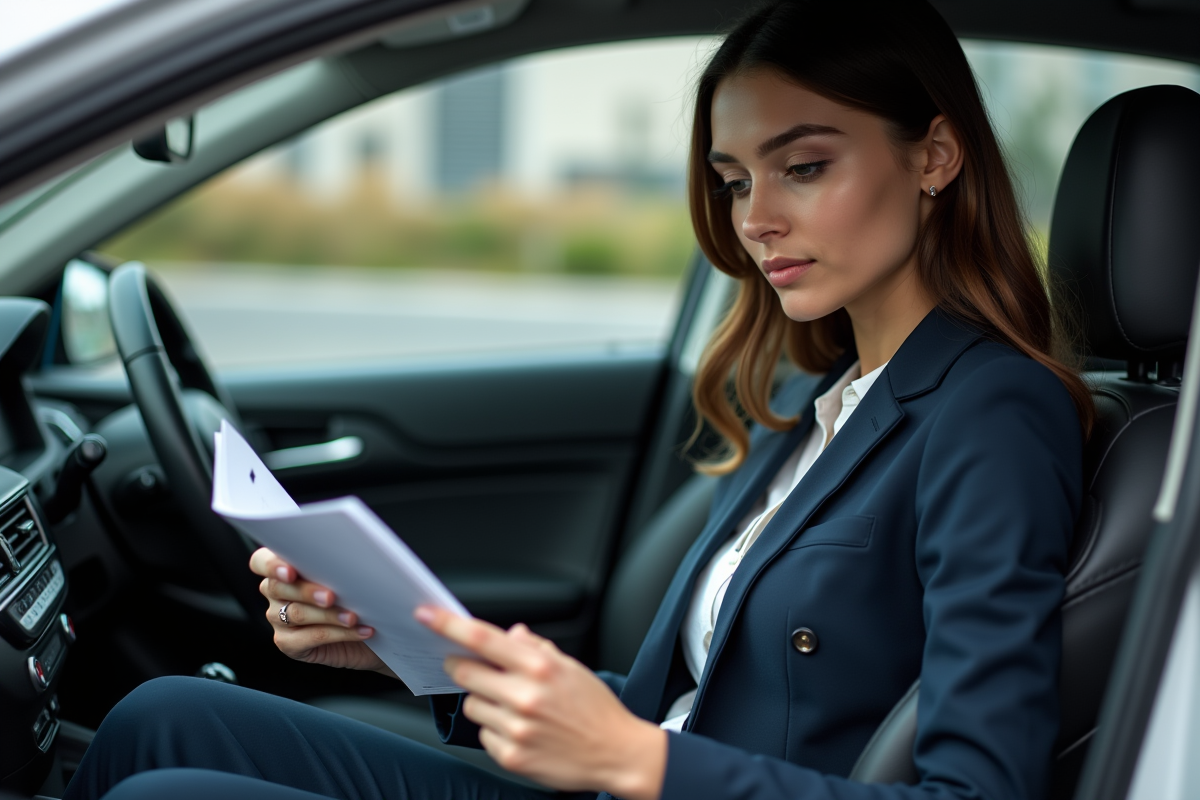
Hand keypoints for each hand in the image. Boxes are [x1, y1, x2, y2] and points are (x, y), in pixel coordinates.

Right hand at [249, 547, 395, 676]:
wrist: (368, 629)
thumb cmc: (354, 593)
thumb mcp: (344, 574)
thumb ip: (333, 565)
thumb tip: (346, 559)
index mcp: (282, 567)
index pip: (261, 562)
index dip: (271, 565)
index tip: (290, 572)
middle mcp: (275, 592)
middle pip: (278, 588)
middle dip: (307, 591)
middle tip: (331, 596)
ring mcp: (278, 619)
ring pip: (297, 614)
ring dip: (329, 615)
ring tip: (353, 617)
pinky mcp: (288, 643)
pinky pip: (310, 638)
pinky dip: (339, 634)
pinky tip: (360, 631)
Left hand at [416, 605, 665, 799]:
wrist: (617, 753)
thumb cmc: (595, 708)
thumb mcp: (572, 667)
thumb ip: (536, 648)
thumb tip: (510, 634)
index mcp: (540, 667)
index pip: (483, 638)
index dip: (449, 625)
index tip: (426, 615)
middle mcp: (525, 696)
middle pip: (465, 672)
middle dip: (461, 666)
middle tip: (471, 666)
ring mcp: (515, 729)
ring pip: (472, 705)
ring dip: (483, 701)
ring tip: (512, 706)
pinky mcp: (511, 756)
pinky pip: (484, 734)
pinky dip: (495, 729)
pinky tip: (520, 730)